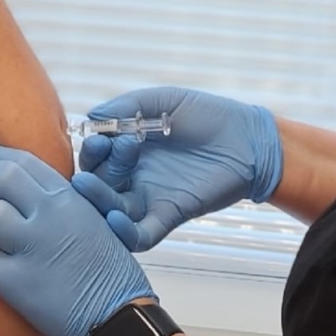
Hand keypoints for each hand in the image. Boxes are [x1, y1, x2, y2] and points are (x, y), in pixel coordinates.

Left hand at [0, 145, 153, 335]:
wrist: (116, 319)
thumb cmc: (108, 275)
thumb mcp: (92, 222)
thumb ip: (59, 203)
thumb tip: (19, 190)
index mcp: (70, 198)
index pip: (21, 161)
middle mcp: (51, 214)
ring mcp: (33, 246)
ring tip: (0, 243)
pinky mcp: (16, 280)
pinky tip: (4, 273)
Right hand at [73, 87, 282, 250]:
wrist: (247, 138)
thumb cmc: (208, 116)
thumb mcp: (163, 101)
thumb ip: (127, 106)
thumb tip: (92, 118)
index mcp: (127, 150)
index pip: (95, 156)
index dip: (91, 150)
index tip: (101, 139)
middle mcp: (133, 176)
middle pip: (98, 183)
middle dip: (94, 169)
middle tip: (108, 151)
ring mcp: (149, 198)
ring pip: (111, 210)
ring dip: (96, 201)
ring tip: (88, 187)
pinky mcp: (169, 215)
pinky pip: (141, 234)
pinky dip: (124, 233)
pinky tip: (114, 220)